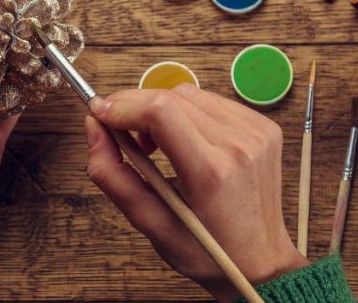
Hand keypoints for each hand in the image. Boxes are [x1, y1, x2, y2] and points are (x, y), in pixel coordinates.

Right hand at [85, 86, 307, 301]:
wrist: (259, 262)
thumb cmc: (207, 250)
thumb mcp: (149, 223)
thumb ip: (112, 175)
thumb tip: (93, 129)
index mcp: (212, 172)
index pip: (160, 111)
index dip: (123, 105)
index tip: (101, 113)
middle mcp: (239, 145)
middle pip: (171, 97)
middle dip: (136, 108)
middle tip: (123, 135)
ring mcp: (256, 133)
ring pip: (190, 94)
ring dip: (162, 110)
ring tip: (155, 145)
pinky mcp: (264, 128)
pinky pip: (212, 102)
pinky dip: (188, 114)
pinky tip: (184, 141)